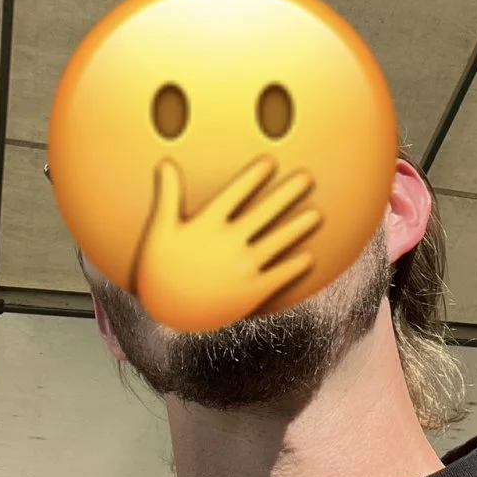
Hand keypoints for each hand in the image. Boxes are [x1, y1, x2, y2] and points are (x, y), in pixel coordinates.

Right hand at [134, 155, 321, 331]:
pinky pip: (279, 275)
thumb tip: (166, 162)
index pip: (235, 193)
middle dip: (288, 193)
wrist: (167, 314)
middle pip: (265, 212)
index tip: (270, 162)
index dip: (254, 176)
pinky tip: (309, 258)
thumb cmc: (159, 268)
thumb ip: (168, 194)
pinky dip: (295, 266)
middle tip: (307, 177)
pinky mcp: (251, 291)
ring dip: (299, 227)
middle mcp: (228, 242)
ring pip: (278, 241)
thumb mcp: (159, 230)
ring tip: (317, 215)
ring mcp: (242, 267)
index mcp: (206, 225)